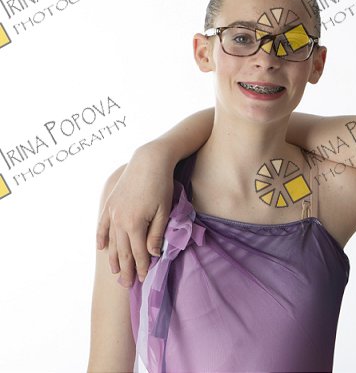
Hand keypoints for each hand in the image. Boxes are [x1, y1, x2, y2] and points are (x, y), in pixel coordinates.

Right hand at [96, 149, 172, 286]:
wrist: (149, 160)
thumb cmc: (162, 185)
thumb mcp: (164, 211)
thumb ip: (157, 234)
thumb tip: (152, 255)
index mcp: (135, 224)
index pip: (138, 253)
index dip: (141, 267)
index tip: (142, 280)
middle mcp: (120, 221)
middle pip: (123, 251)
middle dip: (125, 269)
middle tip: (126, 285)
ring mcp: (112, 213)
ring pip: (111, 241)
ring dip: (113, 257)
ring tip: (115, 272)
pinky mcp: (110, 204)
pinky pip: (102, 225)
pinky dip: (101, 238)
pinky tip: (101, 248)